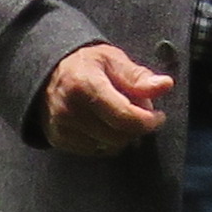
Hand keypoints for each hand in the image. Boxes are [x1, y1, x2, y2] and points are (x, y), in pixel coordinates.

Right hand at [41, 41, 176, 156]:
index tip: (158, 116)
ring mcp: (62, 128)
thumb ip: (138, 76)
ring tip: (118, 115)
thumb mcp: (112, 60)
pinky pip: (96, 151)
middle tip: (138, 110)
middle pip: (119, 135)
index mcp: (84, 85)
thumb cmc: (85, 64)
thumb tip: (165, 85)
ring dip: (123, 135)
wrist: (46, 72)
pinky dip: (107, 141)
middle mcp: (69, 109)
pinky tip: (104, 124)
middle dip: (136, 126)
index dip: (148, 121)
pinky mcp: (59, 140)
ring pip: (110, 147)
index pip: (124, 117)